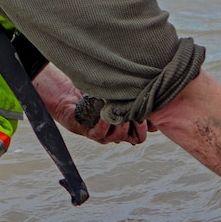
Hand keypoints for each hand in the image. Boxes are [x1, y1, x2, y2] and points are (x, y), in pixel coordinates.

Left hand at [32, 65, 149, 144]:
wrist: (66, 95)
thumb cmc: (91, 91)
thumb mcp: (114, 91)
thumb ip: (130, 91)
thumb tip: (148, 83)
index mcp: (126, 123)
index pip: (146, 130)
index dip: (152, 124)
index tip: (154, 110)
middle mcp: (117, 131)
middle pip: (138, 137)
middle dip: (141, 125)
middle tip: (139, 110)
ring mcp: (104, 134)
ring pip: (121, 136)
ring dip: (122, 122)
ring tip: (121, 108)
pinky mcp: (89, 133)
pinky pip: (101, 134)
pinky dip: (104, 124)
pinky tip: (105, 113)